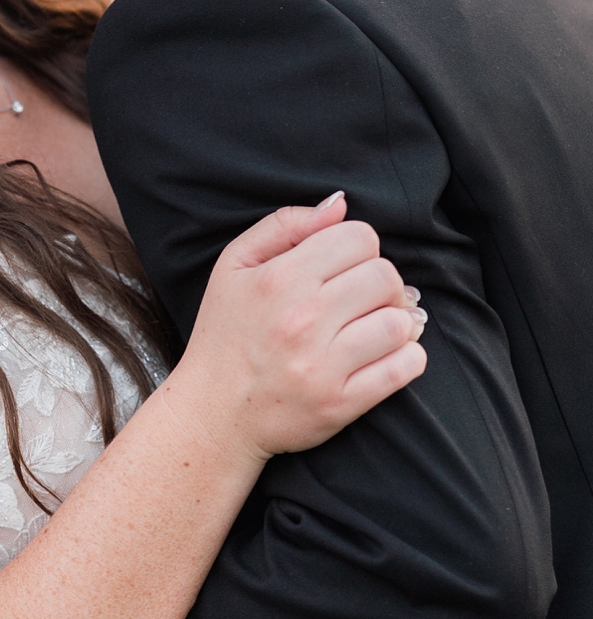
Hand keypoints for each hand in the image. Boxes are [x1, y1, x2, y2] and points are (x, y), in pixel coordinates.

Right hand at [178, 194, 427, 463]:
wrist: (212, 413)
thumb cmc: (225, 334)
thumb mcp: (234, 266)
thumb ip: (284, 225)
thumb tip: (339, 205)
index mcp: (279, 279)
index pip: (359, 238)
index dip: (357, 249)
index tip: (342, 270)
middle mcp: (303, 320)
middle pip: (386, 277)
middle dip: (380, 285)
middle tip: (360, 300)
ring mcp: (324, 365)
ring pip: (400, 322)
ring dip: (394, 323)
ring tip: (369, 329)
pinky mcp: (341, 403)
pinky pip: (405, 367)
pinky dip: (407, 357)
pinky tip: (383, 355)